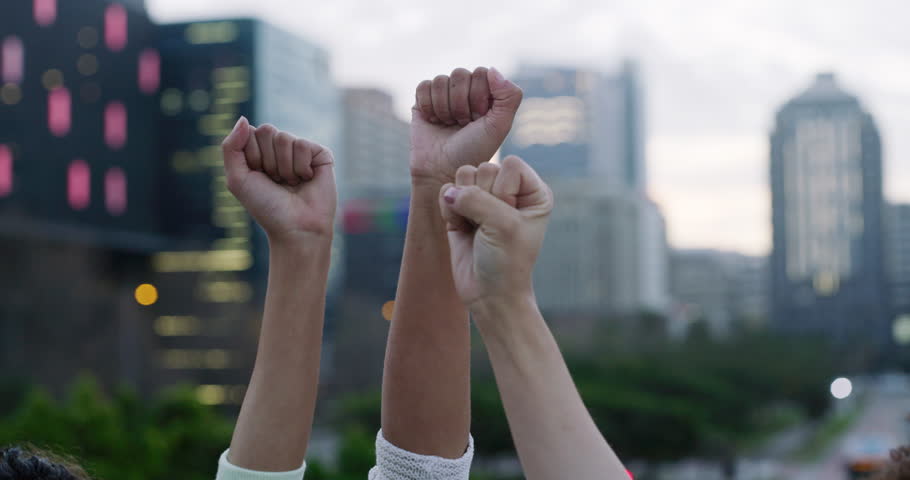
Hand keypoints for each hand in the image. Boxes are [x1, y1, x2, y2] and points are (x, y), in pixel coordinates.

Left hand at [222, 117, 336, 245]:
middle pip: (267, 130)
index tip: (258, 177)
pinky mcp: (320, 154)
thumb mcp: (237, 179)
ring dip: (284, 167)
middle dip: (267, 160)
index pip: (249, 132)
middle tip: (276, 181)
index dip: (251, 156)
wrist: (296, 229)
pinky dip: (300, 167)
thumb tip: (243, 118)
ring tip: (291, 183)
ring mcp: (301, 151)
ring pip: (285, 138)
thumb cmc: (266, 207)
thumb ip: (231, 147)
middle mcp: (280, 149)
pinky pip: (303, 145)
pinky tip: (306, 180)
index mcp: (259, 152)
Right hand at [410, 67, 522, 185]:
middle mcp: (465, 90)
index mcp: (486, 92)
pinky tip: (434, 121)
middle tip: (463, 124)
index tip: (479, 118)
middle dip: (461, 104)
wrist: (443, 168)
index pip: (481, 73)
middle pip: (460, 74)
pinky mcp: (423, 100)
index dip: (479, 96)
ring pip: (441, 80)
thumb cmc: (474, 150)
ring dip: (445, 108)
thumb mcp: (500, 126)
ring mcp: (444, 94)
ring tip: (449, 125)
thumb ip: (510, 95)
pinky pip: (424, 86)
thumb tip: (492, 69)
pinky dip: (428, 106)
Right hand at [438, 156, 552, 308]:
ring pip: (463, 176)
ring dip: (464, 204)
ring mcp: (484, 198)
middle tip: (490, 228)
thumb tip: (448, 191)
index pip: (510, 164)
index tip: (509, 220)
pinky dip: (449, 211)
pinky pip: (446, 191)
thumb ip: (476, 198)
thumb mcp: (502, 225)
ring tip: (476, 228)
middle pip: (484, 168)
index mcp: (533, 191)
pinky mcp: (461, 209)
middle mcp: (510, 191)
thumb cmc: (507, 262)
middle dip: (482, 199)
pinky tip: (462, 229)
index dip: (503, 190)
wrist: (489, 295)